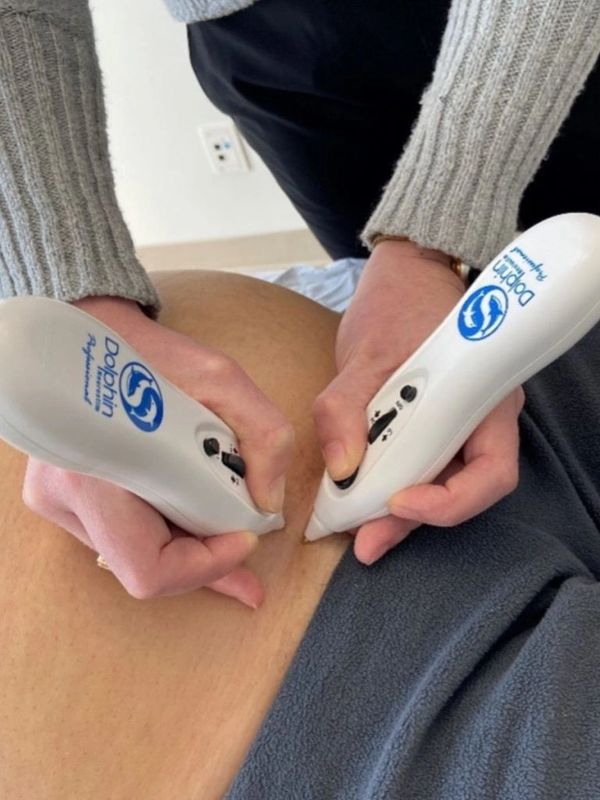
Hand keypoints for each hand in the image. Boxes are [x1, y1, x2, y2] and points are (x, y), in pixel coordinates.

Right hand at [22, 296, 293, 607]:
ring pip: (135, 556)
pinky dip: (163, 531)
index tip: (244, 536)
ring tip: (218, 513)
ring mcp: (59, 503)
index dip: (206, 566)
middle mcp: (66, 499)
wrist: (95, 334)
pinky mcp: (63, 500)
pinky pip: (121, 537)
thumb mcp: (222, 378)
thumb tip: (268, 502)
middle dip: (203, 558)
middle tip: (243, 540)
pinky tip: (190, 509)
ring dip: (185, 544)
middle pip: (146, 569)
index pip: (148, 568)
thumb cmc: (153, 354)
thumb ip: (263, 435)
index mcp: (96, 475)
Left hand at [313, 240, 524, 563]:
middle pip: (460, 488)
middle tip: (365, 542)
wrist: (406, 277)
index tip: (400, 502)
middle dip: (413, 519)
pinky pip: (416, 462)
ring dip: (397, 508)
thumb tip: (341, 468)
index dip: (453, 501)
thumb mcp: (365, 353)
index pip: (491, 472)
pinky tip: (356, 494)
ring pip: (436, 480)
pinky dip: (387, 482)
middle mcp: (476, 420)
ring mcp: (452, 424)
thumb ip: (346, 407)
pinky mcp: (427, 424)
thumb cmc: (399, 305)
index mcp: (483, 400)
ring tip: (354, 527)